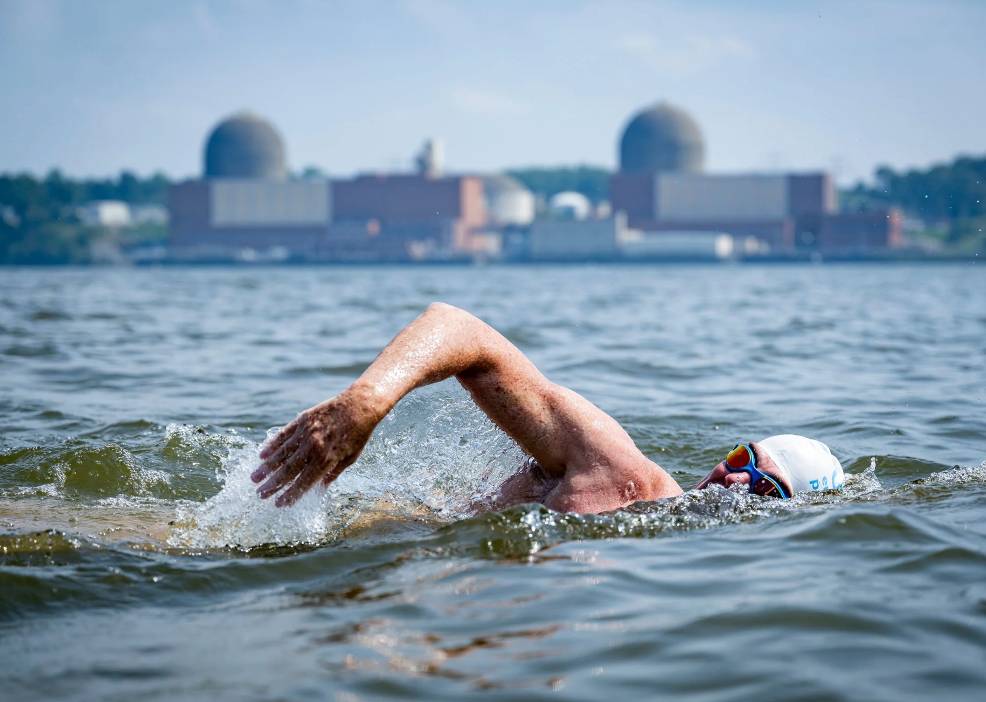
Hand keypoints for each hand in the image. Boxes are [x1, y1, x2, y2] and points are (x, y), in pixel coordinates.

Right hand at [251, 389, 378, 506]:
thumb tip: (318, 492)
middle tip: (260, 494)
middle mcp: (314, 447)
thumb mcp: (350, 459)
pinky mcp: (302, 420)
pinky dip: (271, 445)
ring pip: (281, 453)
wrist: (360, 406)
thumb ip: (332, 474)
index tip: (278, 504)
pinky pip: (283, 435)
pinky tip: (261, 455)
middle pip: (288, 470)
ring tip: (254, 478)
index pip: (304, 482)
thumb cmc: (358, 435)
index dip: (290, 495)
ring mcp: (306, 432)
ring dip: (266, 468)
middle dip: (273, 484)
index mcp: (327, 460)